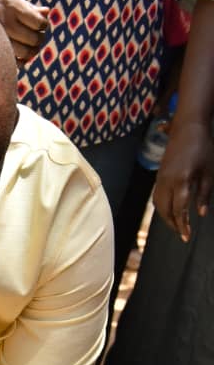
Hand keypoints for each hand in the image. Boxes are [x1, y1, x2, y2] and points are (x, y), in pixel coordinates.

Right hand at [0, 0, 48, 62]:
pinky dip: (21, 61)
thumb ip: (27, 7)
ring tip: (28, 48)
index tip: (39, 25)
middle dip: (39, 40)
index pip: (39, 21)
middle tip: (35, 39)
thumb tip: (47, 12)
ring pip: (27, 53)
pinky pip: (15, 62)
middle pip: (35, 39)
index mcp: (10, 4)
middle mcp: (5, 21)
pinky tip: (18, 56)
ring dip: (31, 52)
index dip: (43, 25)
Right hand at [153, 120, 213, 242]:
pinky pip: (157, 197)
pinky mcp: (158, 176)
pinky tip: (170, 210)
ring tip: (176, 224)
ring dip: (166, 217)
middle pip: (165, 211)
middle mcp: (167, 182)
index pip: (179, 209)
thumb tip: (201, 213)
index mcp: (182, 181)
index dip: (183, 225)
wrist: (188, 127)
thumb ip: (204, 194)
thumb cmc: (202, 148)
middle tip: (182, 233)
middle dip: (173, 224)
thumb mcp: (208, 172)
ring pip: (158, 205)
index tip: (187, 237)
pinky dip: (162, 208)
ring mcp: (160, 179)